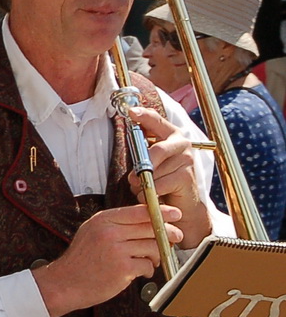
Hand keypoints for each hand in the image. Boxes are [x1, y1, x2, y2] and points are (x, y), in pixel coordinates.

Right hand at [33, 205, 180, 316]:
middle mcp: (109, 232)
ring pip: (152, 246)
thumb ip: (116, 225)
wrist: (64, 283)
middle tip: (176, 237)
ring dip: (156, 255)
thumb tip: (147, 221)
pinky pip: (147, 264)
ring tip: (150, 260)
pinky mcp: (122, 268)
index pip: (139, 211)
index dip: (160, 211)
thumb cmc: (80, 261)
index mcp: (103, 220)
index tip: (174, 214)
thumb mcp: (92, 233)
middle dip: (168, 233)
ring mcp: (116, 250)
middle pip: (150, 227)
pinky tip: (140, 272)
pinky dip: (147, 269)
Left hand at [125, 107, 212, 241]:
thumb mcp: (149, 162)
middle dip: (142, 167)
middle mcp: (181, 144)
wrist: (181, 205)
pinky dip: (150, 192)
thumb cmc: (162, 181)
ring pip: (155, 170)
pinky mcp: (187, 177)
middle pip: (156, 150)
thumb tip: (130, 144)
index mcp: (170, 135)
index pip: (156, 120)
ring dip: (144, 183)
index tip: (131, 112)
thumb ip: (142, 152)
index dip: (144, 115)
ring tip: (145, 189)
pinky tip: (153, 196)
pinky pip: (160, 184)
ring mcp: (187, 160)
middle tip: (133, 179)